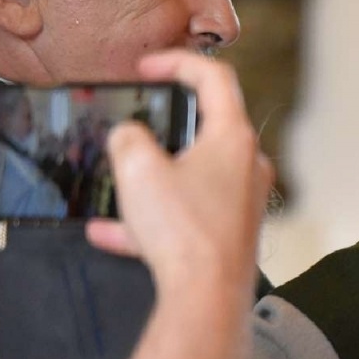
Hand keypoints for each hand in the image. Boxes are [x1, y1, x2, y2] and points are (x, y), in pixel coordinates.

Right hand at [86, 51, 270, 305]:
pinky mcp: (233, 232)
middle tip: (136, 126)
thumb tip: (131, 137)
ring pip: (191, 177)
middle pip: (207, 129)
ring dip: (152, 181)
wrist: (207, 297)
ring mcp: (244, 201)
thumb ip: (128, 139)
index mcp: (234, 139)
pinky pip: (187, 216)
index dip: (179, 62)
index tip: (148, 67)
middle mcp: (248, 167)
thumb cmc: (184, 233)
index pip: (215, 79)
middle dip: (164, 127)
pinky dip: (153, 219)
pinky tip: (110, 233)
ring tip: (118, 189)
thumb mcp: (137, 170)